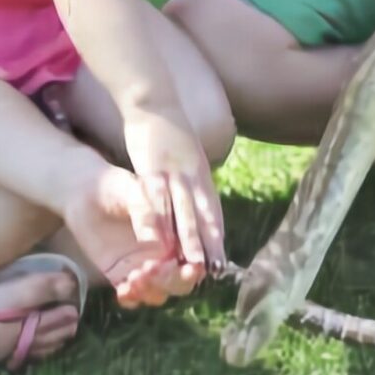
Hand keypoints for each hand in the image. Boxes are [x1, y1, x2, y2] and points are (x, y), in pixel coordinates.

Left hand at [60, 162, 198, 307]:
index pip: (195, 259)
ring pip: (157, 293)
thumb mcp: (135, 192)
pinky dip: (130, 297)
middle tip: (154, 270)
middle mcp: (165, 256)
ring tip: (135, 277)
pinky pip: (131, 295)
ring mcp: (143, 268)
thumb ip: (149, 215)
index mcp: (178, 235)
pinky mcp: (121, 276)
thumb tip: (162, 244)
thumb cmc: (118, 186)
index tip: (189, 266)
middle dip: (172, 282)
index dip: (195, 266)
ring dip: (151, 290)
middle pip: (179, 282)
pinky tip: (123, 289)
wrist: (86, 192)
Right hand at [121, 110, 226, 277]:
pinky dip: (159, 221)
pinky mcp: (152, 168)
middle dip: (208, 245)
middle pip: (203, 216)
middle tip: (212, 272)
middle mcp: (193, 177)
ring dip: (188, 240)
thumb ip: (193, 181)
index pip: (214, 212)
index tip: (222, 263)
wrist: (153, 101)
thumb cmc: (168, 132)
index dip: (217, 238)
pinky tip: (159, 239)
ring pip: (183, 212)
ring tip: (191, 265)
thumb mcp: (188, 157)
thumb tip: (199, 205)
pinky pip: (157, 199)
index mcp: (201, 175)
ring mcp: (173, 173)